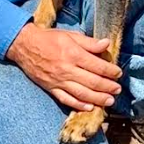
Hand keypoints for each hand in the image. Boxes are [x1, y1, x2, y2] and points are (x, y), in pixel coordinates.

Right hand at [6, 21, 122, 110]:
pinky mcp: (51, 88)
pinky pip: (66, 100)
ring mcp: (58, 81)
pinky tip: (89, 107)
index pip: (97, 66)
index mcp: (73, 54)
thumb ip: (89, 42)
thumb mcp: (71, 35)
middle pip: (92, 82)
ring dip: (98, 99)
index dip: (110, 71)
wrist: (25, 46)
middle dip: (108, 87)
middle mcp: (67, 70)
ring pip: (82, 94)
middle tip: (118, 89)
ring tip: (110, 101)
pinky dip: (79, 105)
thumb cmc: (50, 38)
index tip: (118, 73)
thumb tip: (106, 44)